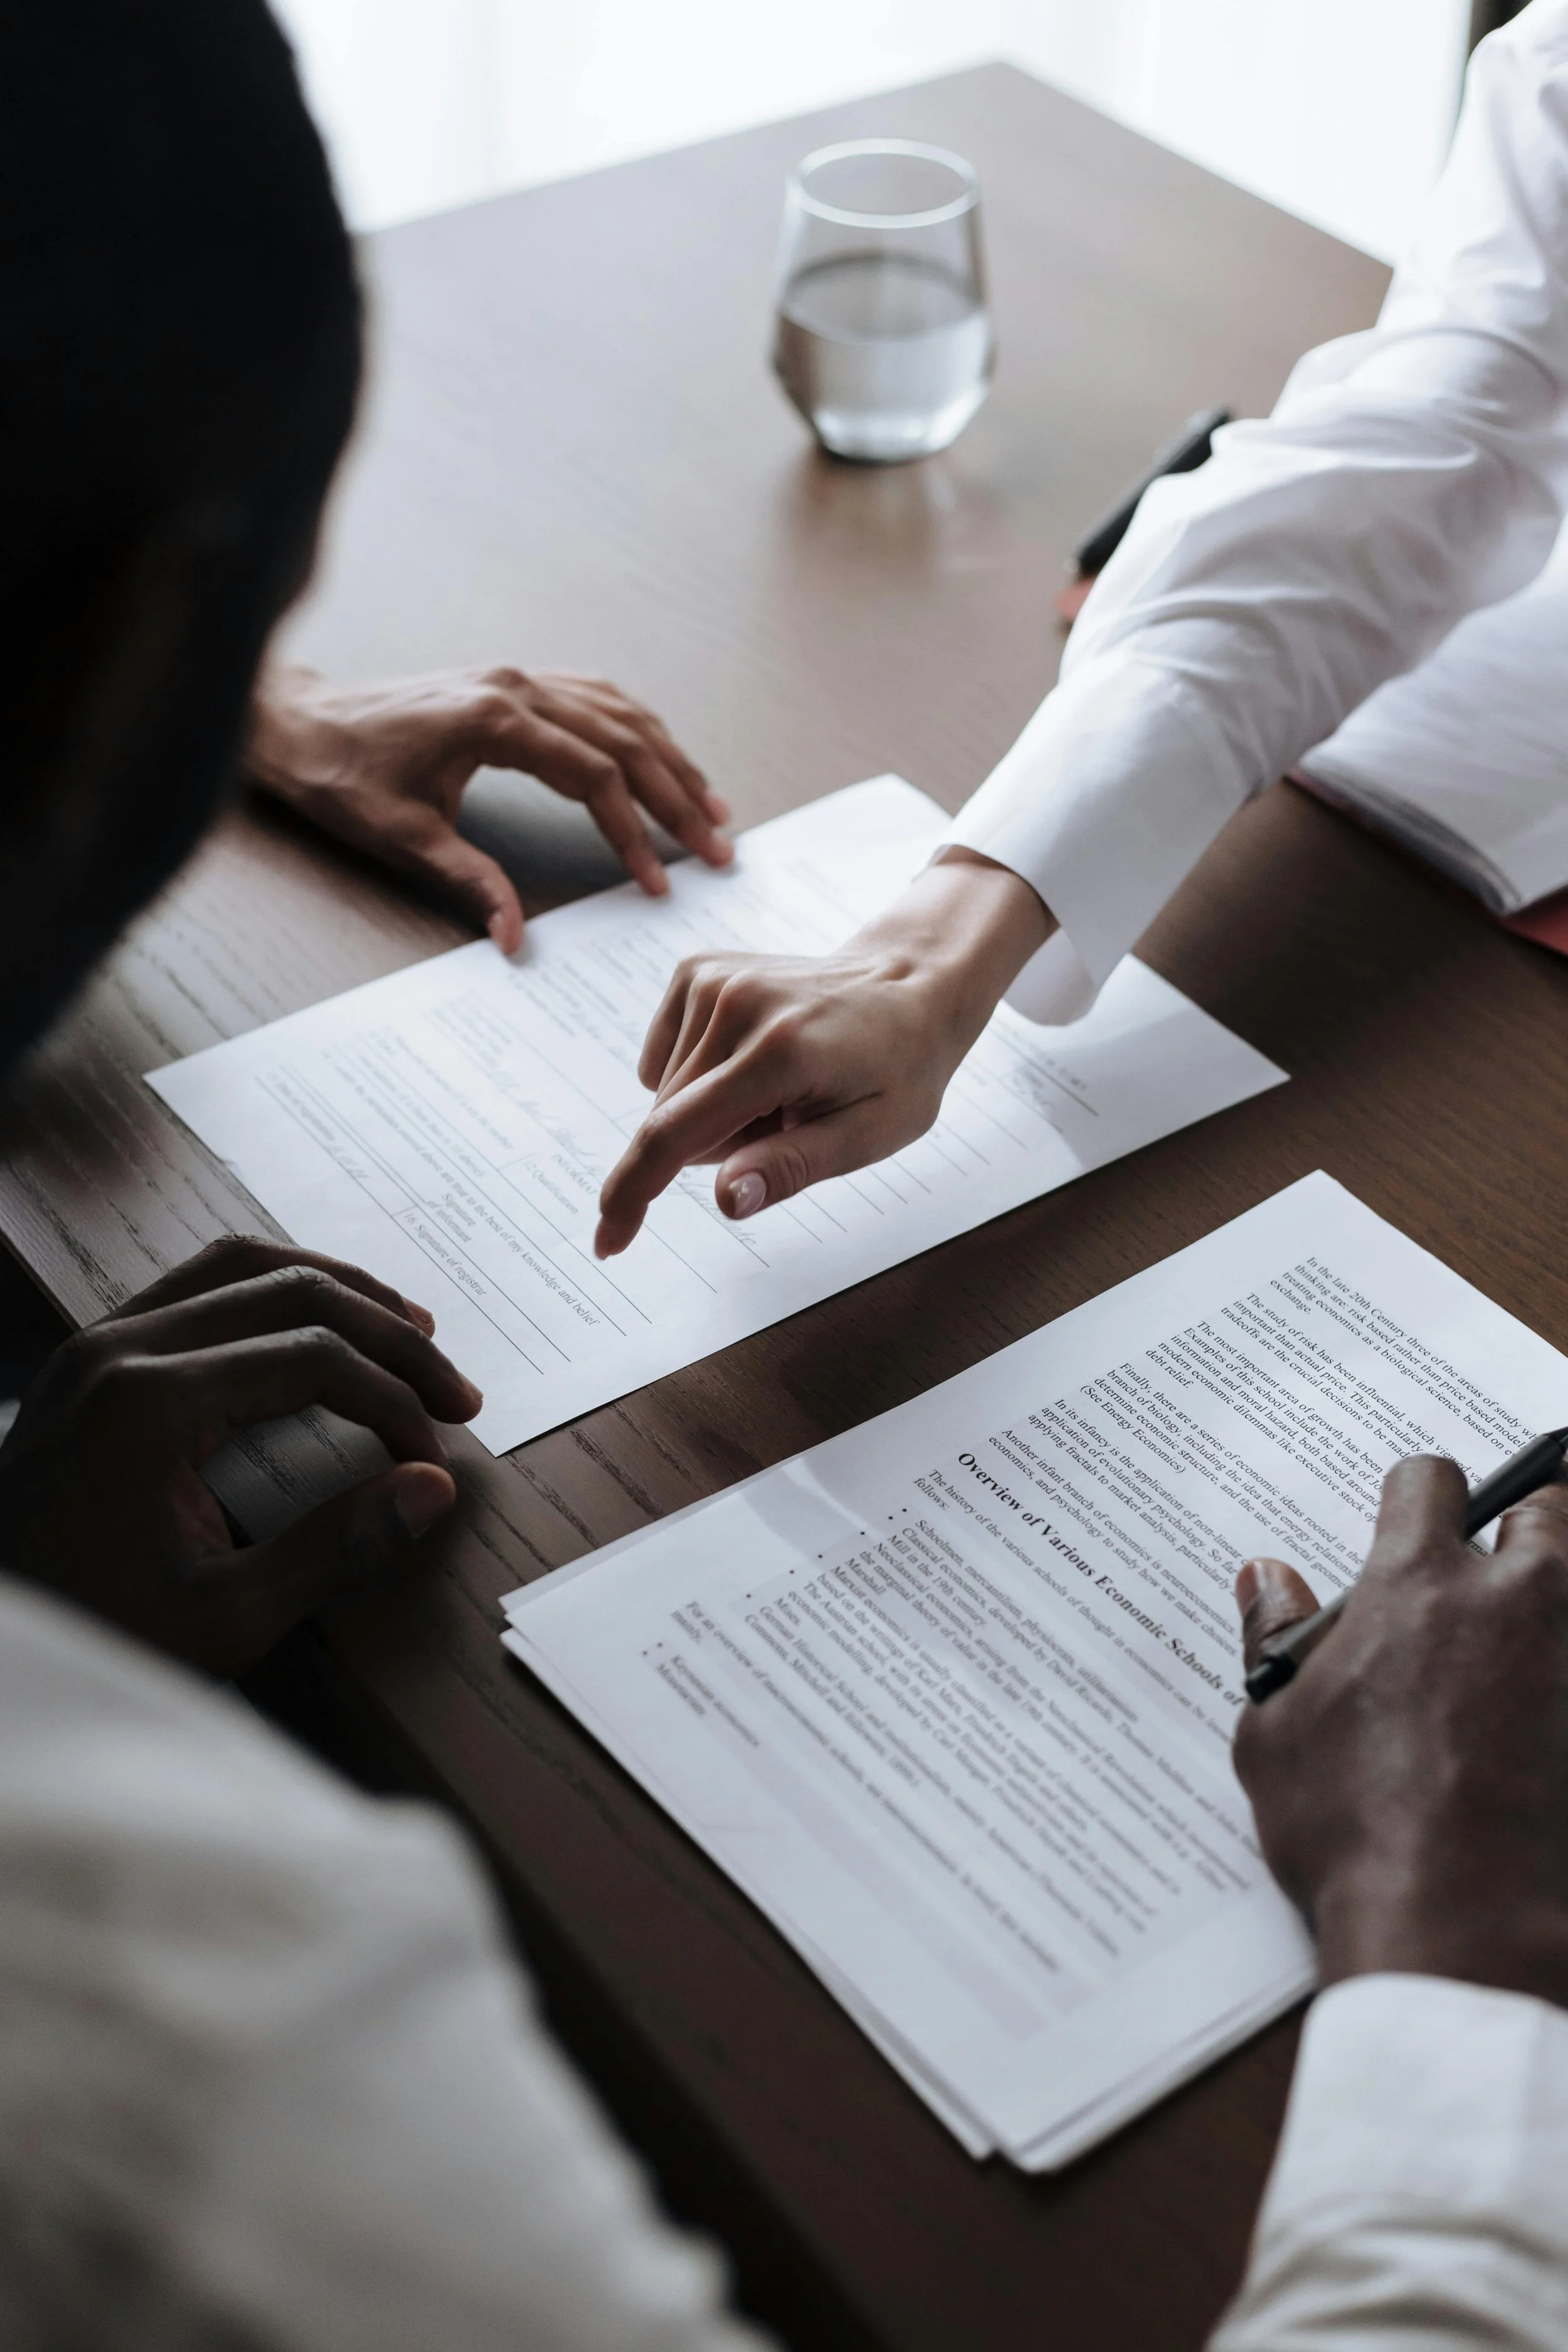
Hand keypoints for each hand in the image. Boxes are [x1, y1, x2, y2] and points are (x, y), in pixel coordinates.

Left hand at [0, 1237, 482, 1675]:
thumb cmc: (93, 1634)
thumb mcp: (224, 1620)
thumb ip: (336, 1547)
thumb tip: (431, 1487)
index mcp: (148, 1407)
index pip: (314, 1360)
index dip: (394, 1402)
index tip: (434, 1457)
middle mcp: (120, 1350)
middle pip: (293, 1292)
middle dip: (390, 1337)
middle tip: (454, 1391)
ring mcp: (99, 1341)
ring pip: (245, 1265)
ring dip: (339, 1290)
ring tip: (411, 1328)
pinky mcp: (93, 1353)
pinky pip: (199, 1282)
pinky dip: (275, 1288)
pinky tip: (319, 1321)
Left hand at [247, 664, 731, 952]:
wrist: (298, 723)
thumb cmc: (343, 776)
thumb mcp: (403, 838)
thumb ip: (471, 883)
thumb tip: (516, 939)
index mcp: (496, 719)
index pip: (594, 778)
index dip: (634, 834)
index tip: (659, 882)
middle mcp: (517, 687)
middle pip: (625, 740)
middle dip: (678, 798)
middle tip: (720, 848)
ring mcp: (518, 678)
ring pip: (620, 713)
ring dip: (671, 760)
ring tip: (712, 808)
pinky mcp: (512, 682)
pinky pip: (595, 698)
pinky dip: (638, 730)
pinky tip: (663, 756)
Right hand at [594, 851, 1052, 1256]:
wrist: (911, 987)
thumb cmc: (898, 1070)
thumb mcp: (868, 1136)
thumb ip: (792, 1167)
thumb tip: (726, 1199)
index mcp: (779, 1051)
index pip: (675, 1135)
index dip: (632, 1195)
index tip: (607, 1242)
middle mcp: (736, 1003)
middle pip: (672, 1122)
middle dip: (716, 1144)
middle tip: (787, 1122)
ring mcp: (713, 978)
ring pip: (667, 1095)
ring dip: (713, 1110)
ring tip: (779, 1088)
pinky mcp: (698, 970)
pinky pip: (665, 1059)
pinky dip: (699, 1075)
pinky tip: (752, 1060)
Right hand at [1233, 1455, 1567, 2007]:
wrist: (1464, 1928)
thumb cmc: (1355, 1830)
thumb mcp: (1275, 1732)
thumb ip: (1274, 1639)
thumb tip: (1266, 1579)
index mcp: (1417, 1582)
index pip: (1430, 1480)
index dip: (1416, 1497)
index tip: (1410, 1522)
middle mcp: (1513, 1599)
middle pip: (1543, 1511)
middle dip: (1518, 1527)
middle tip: (1486, 1578)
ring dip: (1550, 1606)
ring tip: (1517, 1655)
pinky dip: (1562, 1685)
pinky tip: (1538, 1731)